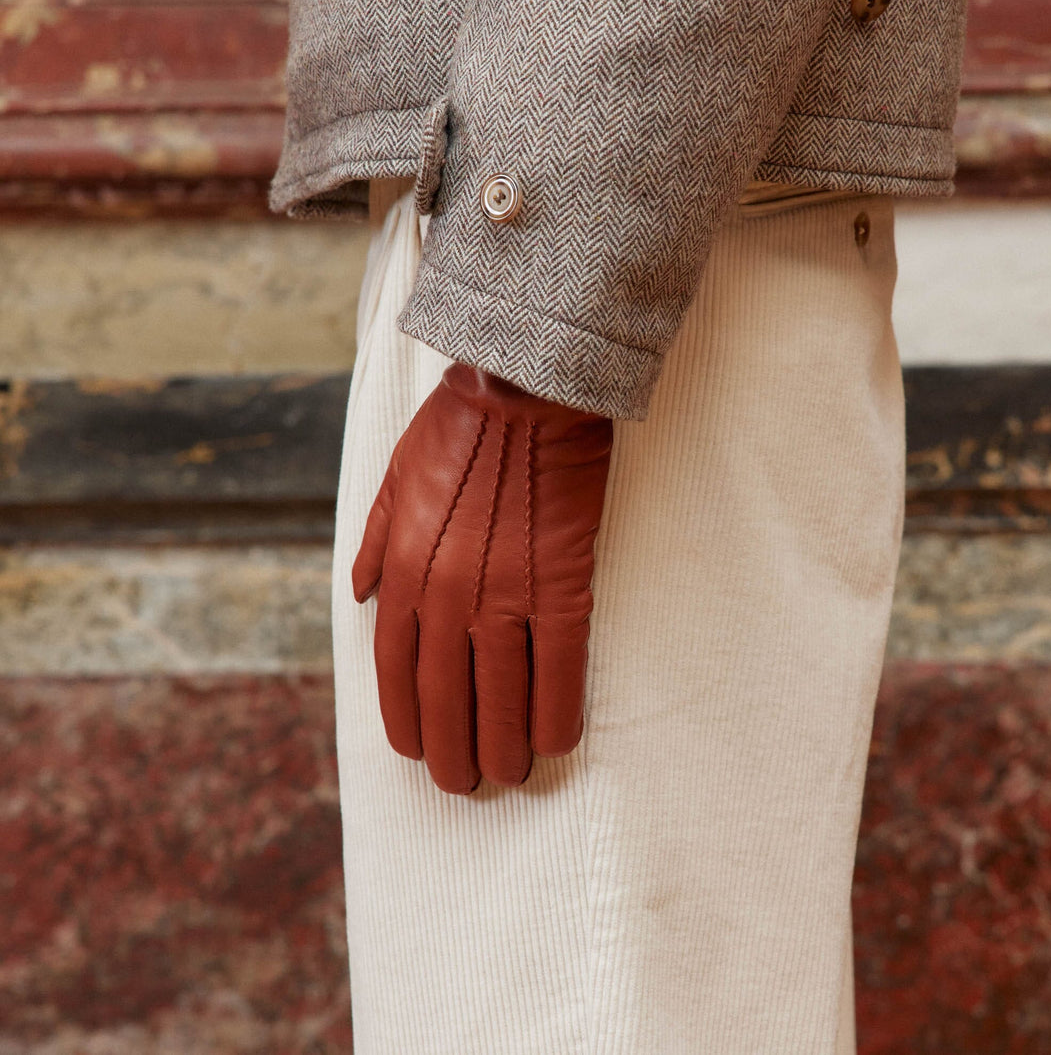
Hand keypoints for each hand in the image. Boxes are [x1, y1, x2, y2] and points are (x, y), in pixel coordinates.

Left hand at [351, 362, 612, 793]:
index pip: (397, 671)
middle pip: (445, 697)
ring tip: (509, 776)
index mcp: (403, 573)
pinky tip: (555, 741)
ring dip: (503, 746)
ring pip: (500, 696)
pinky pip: (558, 669)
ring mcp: (505, 596)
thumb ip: (373, 545)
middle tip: (463, 783)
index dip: (407, 720)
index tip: (417, 752)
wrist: (521, 395)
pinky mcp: (560, 587)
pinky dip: (555, 712)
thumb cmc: (455, 432)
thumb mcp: (392, 481)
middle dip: (452, 752)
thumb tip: (363, 596)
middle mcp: (446, 597)